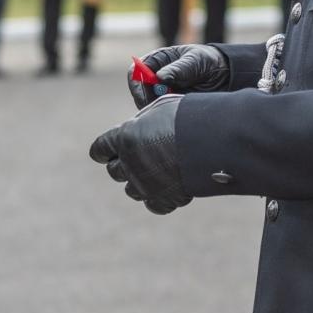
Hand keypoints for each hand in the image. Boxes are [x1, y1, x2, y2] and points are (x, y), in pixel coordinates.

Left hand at [88, 96, 189, 214]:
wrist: (212, 139)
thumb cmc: (187, 117)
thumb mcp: (161, 108)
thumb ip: (144, 121)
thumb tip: (140, 126)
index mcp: (125, 138)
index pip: (100, 149)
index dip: (102, 150)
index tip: (104, 152)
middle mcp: (130, 163)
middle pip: (114, 171)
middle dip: (122, 164)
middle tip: (136, 158)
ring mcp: (146, 184)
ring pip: (131, 190)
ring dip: (139, 182)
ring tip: (155, 172)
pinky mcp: (163, 199)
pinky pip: (153, 205)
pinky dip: (158, 198)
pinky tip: (167, 188)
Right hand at [127, 44, 229, 108]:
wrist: (224, 76)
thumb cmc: (207, 61)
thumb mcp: (195, 61)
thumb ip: (178, 68)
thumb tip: (160, 77)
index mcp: (157, 61)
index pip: (135, 72)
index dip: (137, 85)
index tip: (146, 97)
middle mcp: (154, 77)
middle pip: (138, 92)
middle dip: (146, 101)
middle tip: (161, 107)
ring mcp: (161, 93)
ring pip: (147, 105)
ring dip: (157, 109)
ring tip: (176, 106)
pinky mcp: (168, 106)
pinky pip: (159, 114)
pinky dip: (165, 116)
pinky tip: (178, 112)